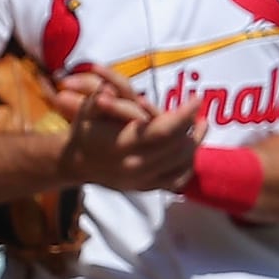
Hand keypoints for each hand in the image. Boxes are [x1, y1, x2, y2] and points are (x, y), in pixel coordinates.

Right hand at [54, 66, 203, 191]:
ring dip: (195, 143)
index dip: (184, 114)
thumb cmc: (86, 131)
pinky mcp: (147, 188)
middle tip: (199, 111)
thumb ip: (102, 99)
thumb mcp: (87, 110)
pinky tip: (191, 149)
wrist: (77, 163)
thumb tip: (110, 90)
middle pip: (178, 147)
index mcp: (123, 145)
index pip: (163, 130)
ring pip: (182, 163)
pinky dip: (189, 164)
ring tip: (201, 126)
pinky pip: (178, 180)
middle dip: (192, 127)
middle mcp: (136, 166)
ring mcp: (143, 180)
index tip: (197, 99)